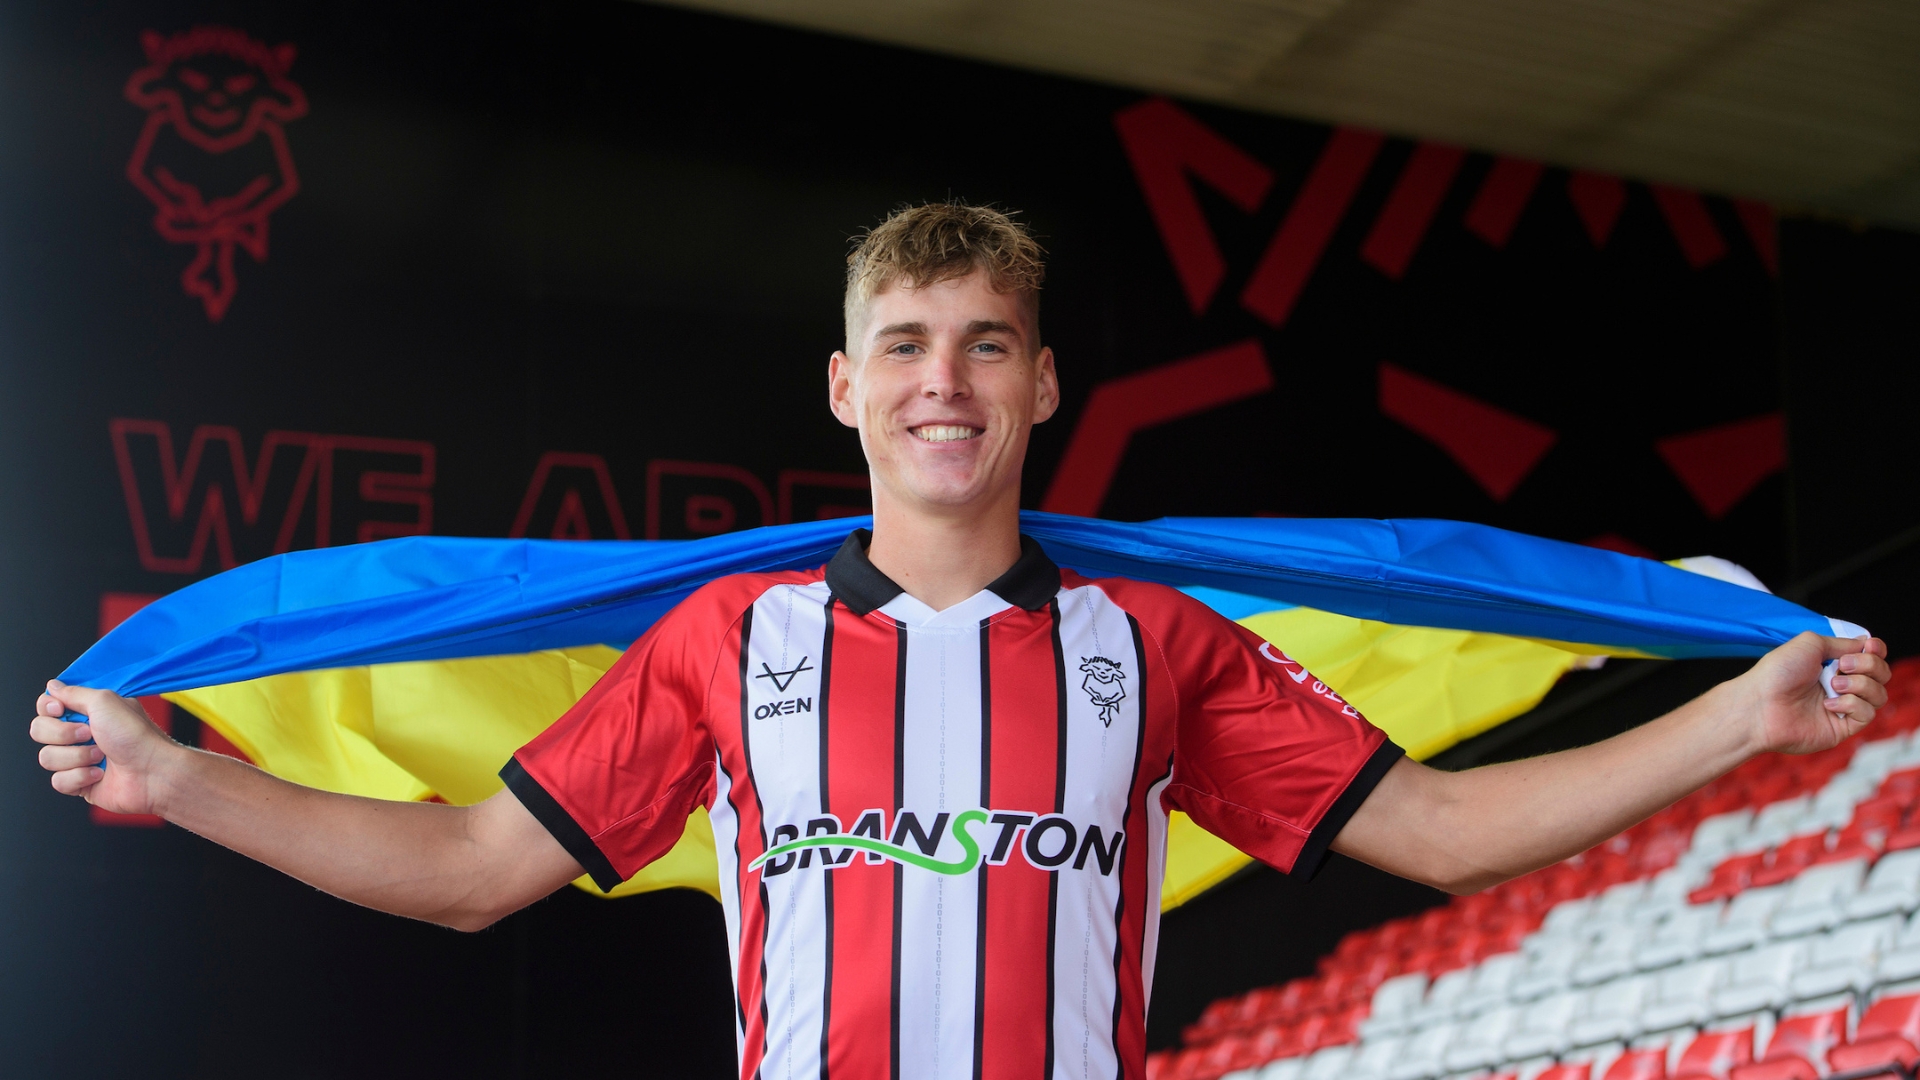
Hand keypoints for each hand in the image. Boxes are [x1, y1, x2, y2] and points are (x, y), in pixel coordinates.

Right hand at [30, 681, 178, 815]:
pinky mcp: (80, 782)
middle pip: (39, 730)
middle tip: (89, 733)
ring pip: (47, 757)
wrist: (152, 772)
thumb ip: (74, 693)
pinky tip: (100, 774)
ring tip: (100, 755)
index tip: (60, 710)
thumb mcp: (105, 701)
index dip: (48, 708)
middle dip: (62, 734)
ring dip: (76, 756)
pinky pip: (58, 781)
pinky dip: (80, 777)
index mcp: (88, 712)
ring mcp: (79, 759)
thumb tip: (53, 686)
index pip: (47, 706)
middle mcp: (81, 734)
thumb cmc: (136, 736)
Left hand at [1744, 633, 1891, 755]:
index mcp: (1832, 664)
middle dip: (1869, 665)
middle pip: (1881, 674)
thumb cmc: (1777, 672)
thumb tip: (1864, 642)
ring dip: (1860, 684)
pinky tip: (1828, 704)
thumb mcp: (1810, 644)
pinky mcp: (1842, 727)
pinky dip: (1852, 704)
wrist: (1760, 704)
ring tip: (1833, 683)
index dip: (1876, 651)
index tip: (1869, 646)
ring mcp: (1842, 707)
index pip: (1870, 656)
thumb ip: (1841, 642)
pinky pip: (1867, 714)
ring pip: (1878, 694)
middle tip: (1843, 665)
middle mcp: (1840, 685)